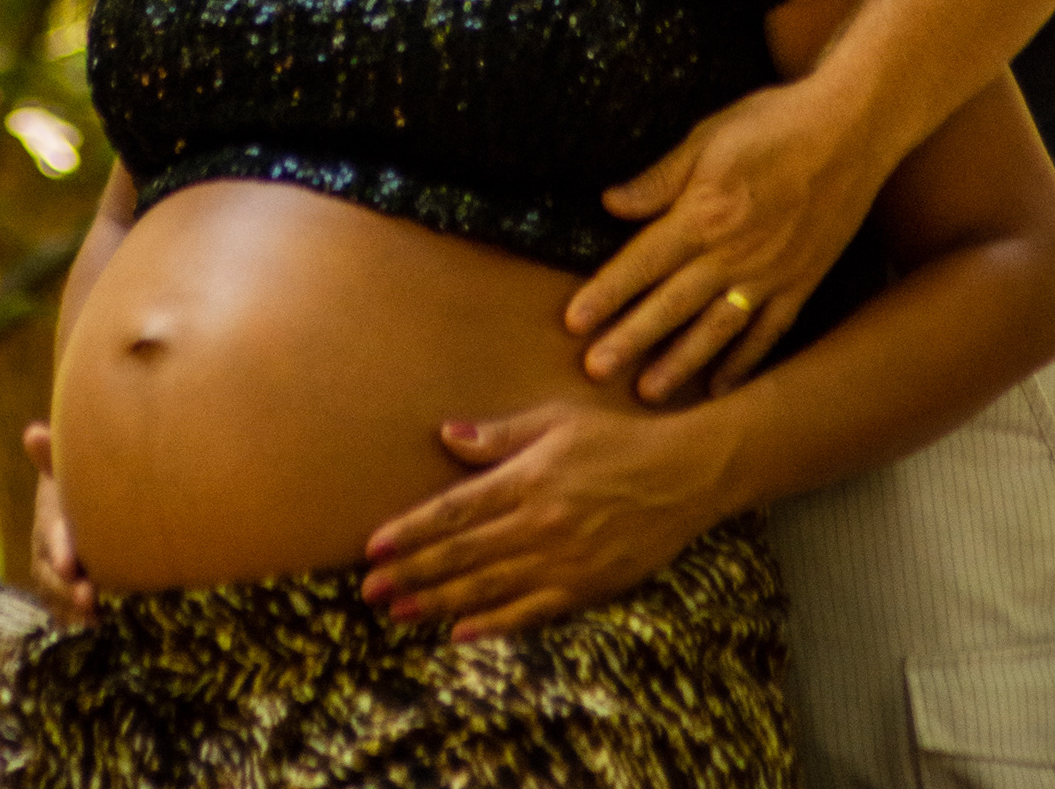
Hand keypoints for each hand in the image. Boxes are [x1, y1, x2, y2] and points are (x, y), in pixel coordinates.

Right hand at [24, 420, 93, 624]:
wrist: (89, 505)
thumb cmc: (81, 483)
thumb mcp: (68, 469)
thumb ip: (53, 457)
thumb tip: (33, 433)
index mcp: (49, 521)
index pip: (50, 537)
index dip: (57, 550)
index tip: (68, 565)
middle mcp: (47, 555)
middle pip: (51, 576)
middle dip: (66, 589)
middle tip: (87, 598)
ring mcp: (57, 579)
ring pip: (59, 600)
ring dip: (75, 611)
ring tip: (96, 619)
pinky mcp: (70, 596)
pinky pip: (69, 614)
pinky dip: (80, 622)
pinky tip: (103, 628)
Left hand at [359, 402, 738, 640]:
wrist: (684, 475)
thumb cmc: (617, 437)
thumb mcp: (556, 420)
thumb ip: (500, 434)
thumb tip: (446, 435)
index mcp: (529, 478)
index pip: (456, 511)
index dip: (412, 531)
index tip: (374, 546)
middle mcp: (540, 523)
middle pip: (462, 554)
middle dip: (411, 573)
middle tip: (369, 590)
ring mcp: (563, 560)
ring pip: (488, 588)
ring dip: (439, 602)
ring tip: (399, 612)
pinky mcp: (585, 587)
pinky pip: (530, 612)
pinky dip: (493, 625)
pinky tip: (459, 634)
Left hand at [565, 85, 881, 401]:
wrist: (850, 129)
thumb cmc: (773, 123)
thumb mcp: (707, 137)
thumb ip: (659, 179)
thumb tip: (611, 203)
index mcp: (703, 214)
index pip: (642, 262)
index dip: (606, 293)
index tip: (574, 322)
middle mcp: (734, 253)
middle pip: (671, 305)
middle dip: (631, 339)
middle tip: (596, 371)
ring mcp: (770, 274)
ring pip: (716, 329)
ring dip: (680, 363)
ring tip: (649, 392)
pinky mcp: (802, 282)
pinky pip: (768, 332)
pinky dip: (744, 362)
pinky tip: (721, 387)